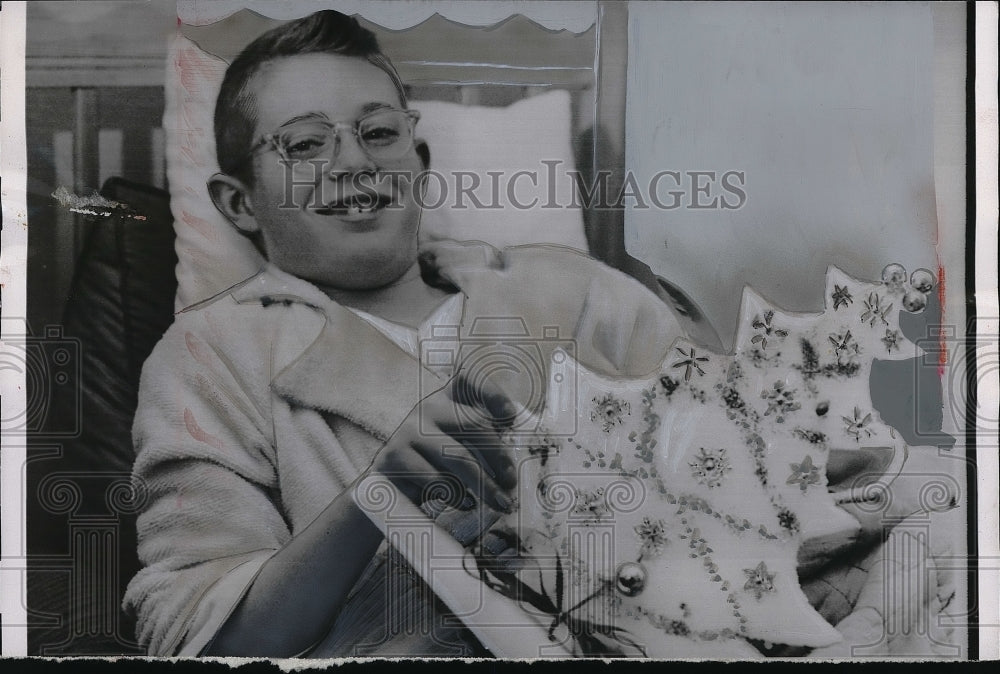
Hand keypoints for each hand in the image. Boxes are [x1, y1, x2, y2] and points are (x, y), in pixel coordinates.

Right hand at [366, 374, 518, 513]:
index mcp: (447, 399)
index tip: (511, 416)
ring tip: (501, 502)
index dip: (492, 393)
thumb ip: (483, 442)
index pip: (468, 379)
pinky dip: (457, 496)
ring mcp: (409, 430)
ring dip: (485, 484)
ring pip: (457, 456)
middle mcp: (428, 408)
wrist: (390, 490)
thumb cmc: (436, 466)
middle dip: (498, 455)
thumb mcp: (459, 446)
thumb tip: (515, 462)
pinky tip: (466, 504)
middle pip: (472, 424)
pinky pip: (436, 479)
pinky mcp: (395, 457)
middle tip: (511, 481)